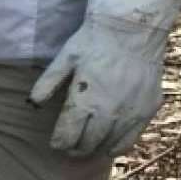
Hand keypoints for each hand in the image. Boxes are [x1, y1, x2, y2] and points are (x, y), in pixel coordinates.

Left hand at [28, 15, 164, 157]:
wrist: (132, 29)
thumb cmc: (94, 41)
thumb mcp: (65, 58)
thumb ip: (48, 83)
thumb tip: (32, 104)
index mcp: (85, 99)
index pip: (68, 134)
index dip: (59, 143)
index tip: (55, 144)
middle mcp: (109, 111)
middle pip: (88, 144)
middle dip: (75, 149)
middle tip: (68, 149)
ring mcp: (131, 112)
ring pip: (110, 145)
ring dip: (95, 149)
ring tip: (86, 148)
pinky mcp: (148, 109)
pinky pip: (132, 138)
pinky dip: (118, 145)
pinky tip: (109, 145)